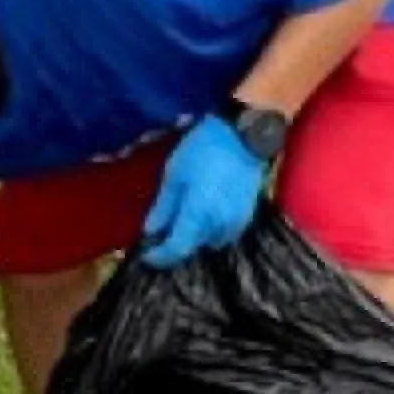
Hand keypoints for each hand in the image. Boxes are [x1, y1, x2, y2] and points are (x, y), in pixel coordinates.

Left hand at [141, 114, 265, 267]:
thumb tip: (150, 232)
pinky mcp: (247, 216)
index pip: (176, 250)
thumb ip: (163, 208)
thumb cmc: (202, 150)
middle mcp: (218, 226)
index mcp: (197, 216)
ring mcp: (236, 223)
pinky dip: (211, 230)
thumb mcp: (174, 175)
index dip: (159, 257)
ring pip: (209, 242)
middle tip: (161, 232)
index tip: (146, 255)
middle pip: (192, 248)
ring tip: (184, 219)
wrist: (242, 136)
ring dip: (195, 237)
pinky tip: (204, 214)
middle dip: (175, 244)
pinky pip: (224, 234)